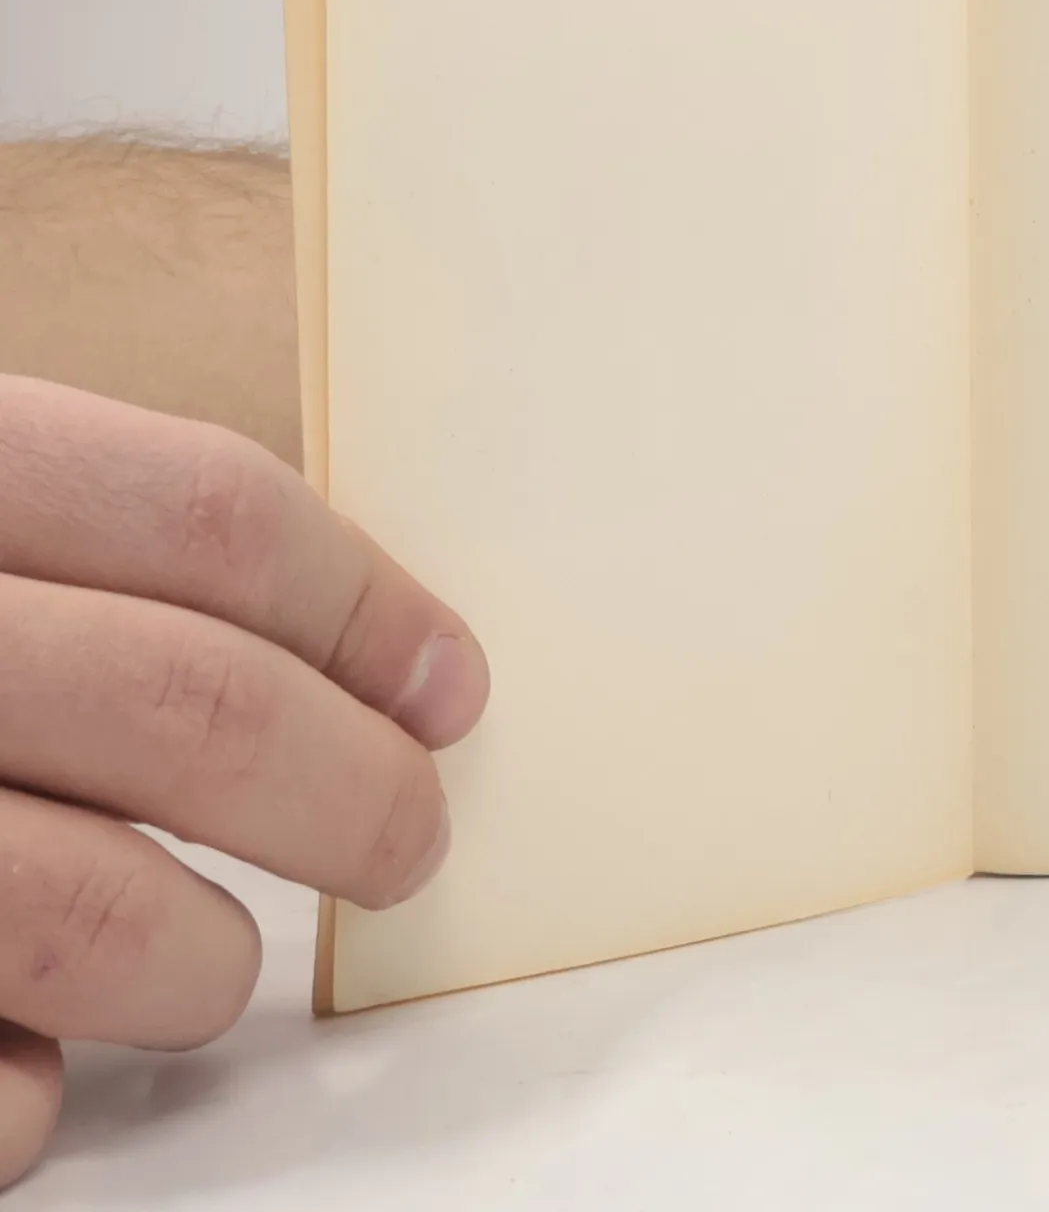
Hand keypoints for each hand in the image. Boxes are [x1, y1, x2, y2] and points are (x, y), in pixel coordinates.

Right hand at [0, 376, 488, 1185]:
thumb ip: (72, 559)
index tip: (447, 684)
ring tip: (206, 963)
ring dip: (202, 961)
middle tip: (407, 835)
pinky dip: (35, 1092)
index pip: (207, 516)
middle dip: (353, 791)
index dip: (362, 607)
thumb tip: (349, 665)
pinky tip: (30, 1059)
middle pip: (195, 709)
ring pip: (104, 914)